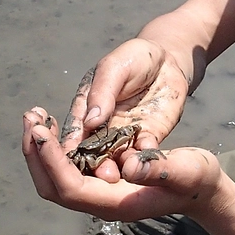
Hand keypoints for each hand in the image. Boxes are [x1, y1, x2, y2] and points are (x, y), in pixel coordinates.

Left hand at [22, 106, 224, 221]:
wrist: (202, 189)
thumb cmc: (197, 179)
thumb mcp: (187, 169)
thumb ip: (160, 168)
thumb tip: (129, 165)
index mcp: (117, 203)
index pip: (71, 188)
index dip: (53, 161)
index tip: (42, 133)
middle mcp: (101, 202)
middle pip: (53, 187)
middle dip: (36, 155)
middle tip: (30, 119)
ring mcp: (98, 194)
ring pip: (54, 179)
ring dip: (39, 150)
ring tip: (34, 117)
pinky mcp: (99, 182)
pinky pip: (66, 169)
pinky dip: (53, 148)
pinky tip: (53, 125)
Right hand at [60, 38, 190, 180]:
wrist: (167, 59)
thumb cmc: (133, 58)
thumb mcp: (115, 68)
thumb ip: (102, 92)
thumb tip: (89, 121)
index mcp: (85, 110)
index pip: (74, 133)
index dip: (69, 149)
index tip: (67, 163)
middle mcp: (102, 128)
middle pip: (93, 153)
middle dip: (95, 166)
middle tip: (102, 174)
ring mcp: (125, 135)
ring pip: (118, 158)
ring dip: (119, 168)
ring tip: (120, 176)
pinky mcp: (148, 137)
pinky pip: (144, 152)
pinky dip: (143, 158)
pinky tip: (144, 162)